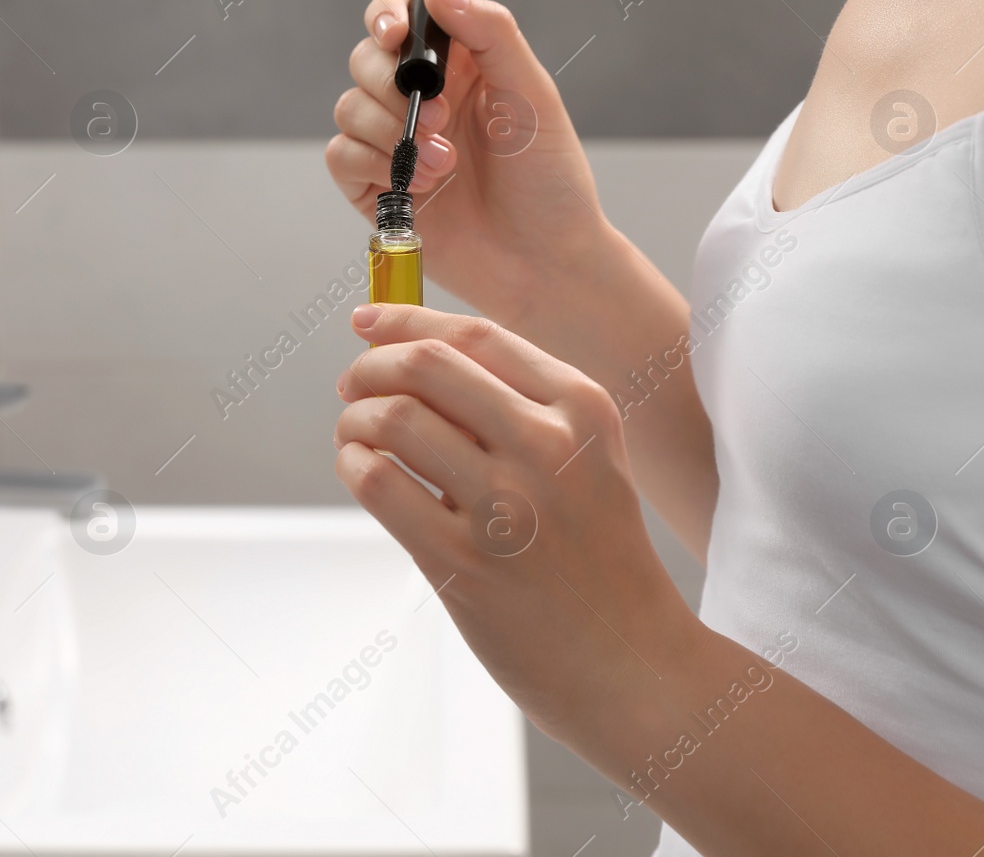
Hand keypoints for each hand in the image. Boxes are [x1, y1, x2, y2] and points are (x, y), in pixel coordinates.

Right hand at [327, 0, 607, 326]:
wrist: (543, 262)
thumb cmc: (549, 180)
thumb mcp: (532, 94)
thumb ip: (489, 33)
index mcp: (459, 66)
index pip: (402, 17)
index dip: (386, 16)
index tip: (395, 37)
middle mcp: (422, 100)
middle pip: (366, 60)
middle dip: (392, 86)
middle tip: (441, 118)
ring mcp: (395, 144)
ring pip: (348, 107)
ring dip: (390, 132)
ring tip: (444, 166)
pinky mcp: (376, 189)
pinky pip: (342, 156)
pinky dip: (370, 164)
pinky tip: (415, 187)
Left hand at [332, 303, 697, 746]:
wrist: (632, 662)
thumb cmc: (597, 558)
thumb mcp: (589, 460)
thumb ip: (519, 407)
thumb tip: (413, 357)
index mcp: (581, 408)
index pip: (474, 336)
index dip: (406, 321)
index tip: (365, 323)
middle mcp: (547, 445)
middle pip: (425, 366)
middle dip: (370, 367)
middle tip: (352, 386)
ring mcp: (506, 505)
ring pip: (393, 419)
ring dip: (354, 420)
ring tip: (355, 438)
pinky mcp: (464, 563)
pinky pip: (380, 484)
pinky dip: (354, 465)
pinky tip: (360, 472)